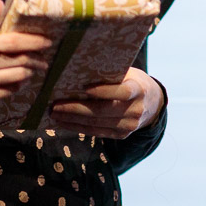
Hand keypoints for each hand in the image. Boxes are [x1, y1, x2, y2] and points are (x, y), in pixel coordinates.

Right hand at [0, 0, 52, 123]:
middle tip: (44, 55)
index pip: (11, 42)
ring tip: (35, 66)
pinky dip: (20, 83)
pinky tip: (20, 78)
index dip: (32, 41)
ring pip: (19, 75)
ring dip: (31, 70)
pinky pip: (12, 89)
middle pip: (19, 59)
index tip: (46, 40)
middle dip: (37, 57)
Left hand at [48, 68, 163, 138]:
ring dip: (72, 120)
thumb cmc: (132, 81)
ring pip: (97, 124)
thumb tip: (77, 70)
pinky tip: (64, 122)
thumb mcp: (127, 73)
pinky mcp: (121, 135)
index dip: (104, 91)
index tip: (84, 88)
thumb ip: (109, 74)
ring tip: (54, 114)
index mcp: (138, 90)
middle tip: (55, 106)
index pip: (121, 92)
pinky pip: (97, 133)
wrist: (152, 103)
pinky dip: (78, 128)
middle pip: (103, 111)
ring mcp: (129, 126)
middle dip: (76, 109)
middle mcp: (135, 110)